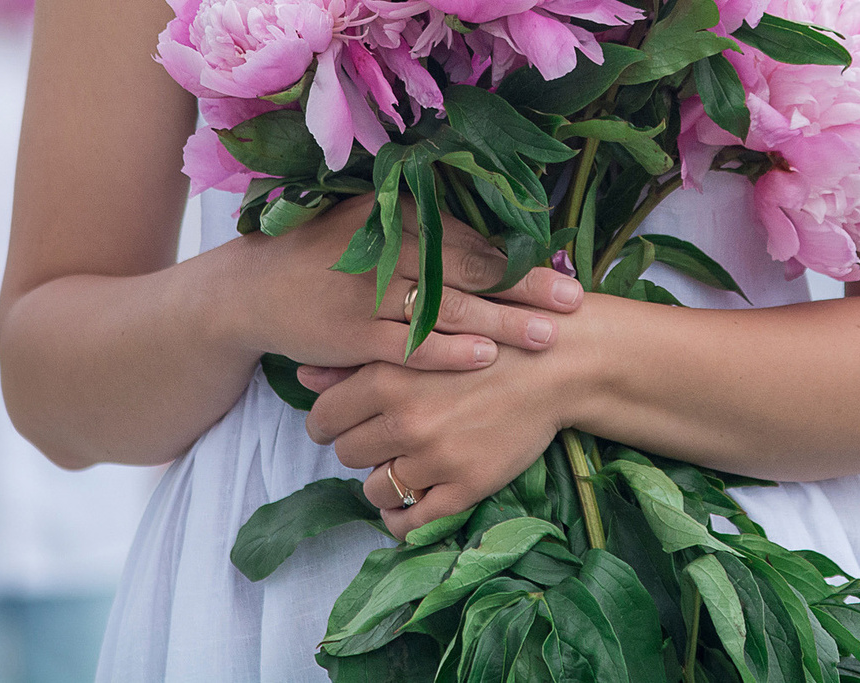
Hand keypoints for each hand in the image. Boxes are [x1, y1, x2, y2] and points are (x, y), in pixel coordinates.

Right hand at [226, 194, 582, 377]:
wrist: (251, 290)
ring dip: (502, 322)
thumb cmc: (321, 257)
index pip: (468, 236)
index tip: (562, 269)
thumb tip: (490, 241)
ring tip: (547, 335)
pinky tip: (485, 358)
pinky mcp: (352, 334)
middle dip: (526, 287)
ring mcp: (368, 293)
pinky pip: (410, 344)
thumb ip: (420, 230)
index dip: (518, 256)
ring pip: (448, 308)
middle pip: (469, 268)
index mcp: (393, 216)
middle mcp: (385, 249)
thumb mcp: (367, 225)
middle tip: (573, 300)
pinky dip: (449, 351)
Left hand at [297, 340, 573, 539]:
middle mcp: (406, 420)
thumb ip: (359, 359)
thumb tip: (304, 375)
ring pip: (374, 489)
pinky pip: (410, 521)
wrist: (555, 363)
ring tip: (403, 463)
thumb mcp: (421, 339)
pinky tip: (407, 504)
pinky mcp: (465, 486)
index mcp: (389, 377)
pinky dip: (400, 519)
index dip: (329, 423)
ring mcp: (436, 457)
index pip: (324, 418)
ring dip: (382, 481)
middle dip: (360, 448)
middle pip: (347, 454)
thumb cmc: (487, 339)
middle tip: (381, 438)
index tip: (344, 423)